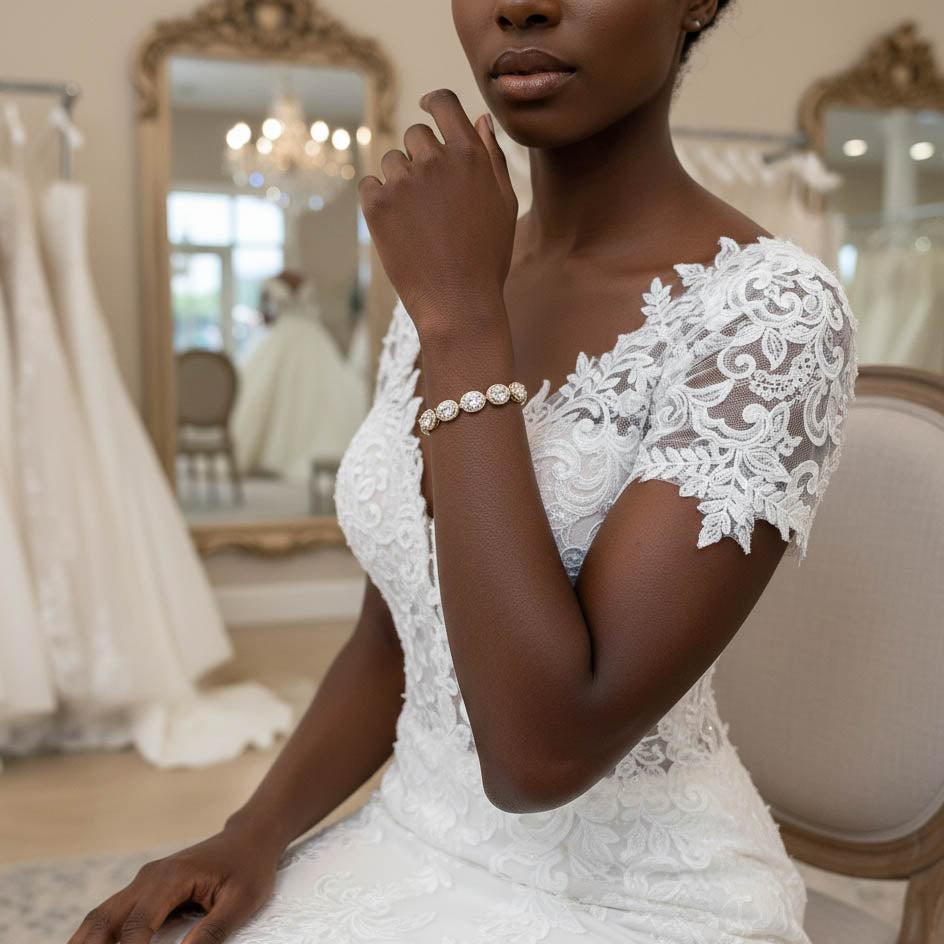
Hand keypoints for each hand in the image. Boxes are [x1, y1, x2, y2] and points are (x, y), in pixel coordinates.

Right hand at [66, 825, 281, 943]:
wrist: (249, 839)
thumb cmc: (249, 869)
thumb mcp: (242, 902)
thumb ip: (213, 933)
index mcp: (171, 878)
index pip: (137, 926)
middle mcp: (149, 878)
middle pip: (103, 920)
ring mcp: (143, 882)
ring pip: (100, 917)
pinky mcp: (144, 890)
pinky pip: (112, 915)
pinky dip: (97, 938)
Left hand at [358, 88, 517, 339]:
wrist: (459, 304)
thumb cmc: (487, 258)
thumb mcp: (504, 205)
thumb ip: (491, 158)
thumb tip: (479, 120)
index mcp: (469, 156)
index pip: (444, 104)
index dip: (434, 102)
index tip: (427, 106)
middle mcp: (434, 161)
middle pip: (414, 135)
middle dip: (420, 158)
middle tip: (432, 200)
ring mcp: (403, 182)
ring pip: (391, 162)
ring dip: (400, 183)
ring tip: (419, 223)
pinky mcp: (377, 205)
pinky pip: (370, 186)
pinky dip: (379, 202)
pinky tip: (399, 229)